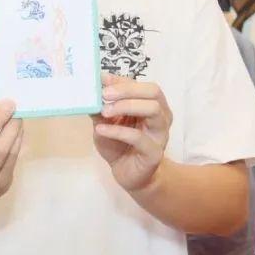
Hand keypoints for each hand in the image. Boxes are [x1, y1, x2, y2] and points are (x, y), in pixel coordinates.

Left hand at [92, 74, 172, 190]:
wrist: (127, 173)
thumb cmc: (119, 144)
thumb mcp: (107, 121)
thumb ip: (102, 105)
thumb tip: (94, 85)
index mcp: (152, 105)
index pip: (142, 85)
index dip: (122, 81)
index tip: (101, 80)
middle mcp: (161, 116)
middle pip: (153, 92)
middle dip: (127, 90)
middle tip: (105, 94)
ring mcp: (160, 134)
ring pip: (152, 110)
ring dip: (126, 106)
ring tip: (105, 111)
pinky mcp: (154, 153)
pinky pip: (138, 137)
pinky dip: (117, 131)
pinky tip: (100, 130)